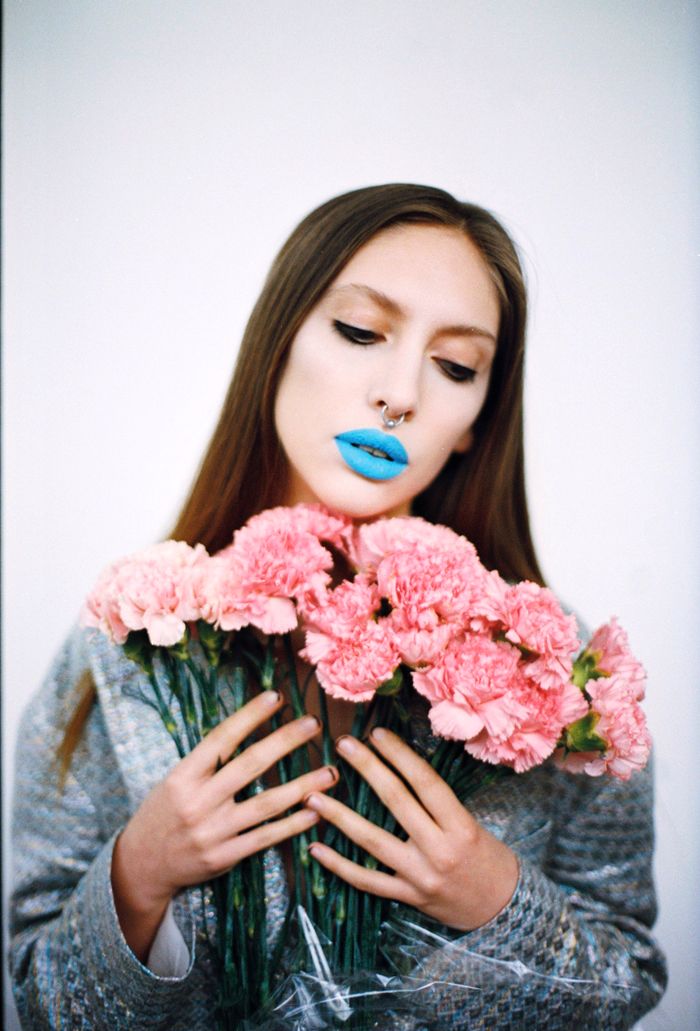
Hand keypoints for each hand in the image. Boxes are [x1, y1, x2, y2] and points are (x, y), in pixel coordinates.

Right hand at [112, 690, 335, 958]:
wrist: (141, 866)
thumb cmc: (164, 813)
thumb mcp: (175, 781)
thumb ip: (208, 761)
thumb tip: (248, 727)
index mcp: (183, 776)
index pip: (221, 738)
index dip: (250, 715)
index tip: (276, 697)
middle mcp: (198, 802)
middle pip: (249, 765)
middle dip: (284, 741)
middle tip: (313, 724)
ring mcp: (213, 831)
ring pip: (266, 804)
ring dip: (302, 786)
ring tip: (330, 772)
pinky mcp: (225, 857)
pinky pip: (266, 837)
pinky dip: (293, 824)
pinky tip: (316, 811)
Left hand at [304, 728, 517, 931]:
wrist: (503, 911)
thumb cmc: (489, 858)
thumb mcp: (473, 824)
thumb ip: (438, 804)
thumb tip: (399, 768)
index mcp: (460, 826)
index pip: (425, 782)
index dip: (400, 755)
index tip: (377, 733)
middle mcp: (439, 850)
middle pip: (397, 801)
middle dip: (368, 768)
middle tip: (343, 745)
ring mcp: (420, 876)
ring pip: (373, 842)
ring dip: (339, 817)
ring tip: (312, 796)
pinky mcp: (407, 898)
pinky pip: (367, 881)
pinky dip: (339, 865)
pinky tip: (315, 848)